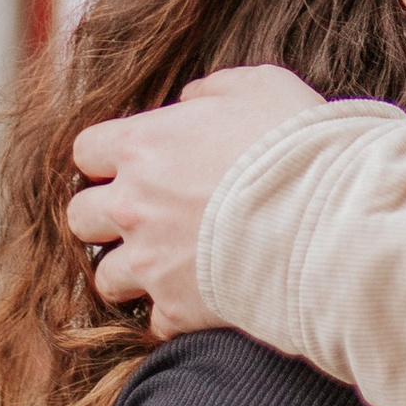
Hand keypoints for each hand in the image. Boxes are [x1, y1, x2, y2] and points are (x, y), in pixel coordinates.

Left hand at [67, 66, 325, 333]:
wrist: (325, 218)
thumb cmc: (293, 143)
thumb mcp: (259, 86)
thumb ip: (212, 90)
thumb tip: (191, 102)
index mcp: (142, 146)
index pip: (86, 150)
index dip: (106, 157)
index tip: (131, 163)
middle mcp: (133, 206)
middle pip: (80, 217)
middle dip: (103, 217)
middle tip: (141, 215)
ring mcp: (151, 262)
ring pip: (104, 278)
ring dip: (128, 271)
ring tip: (163, 264)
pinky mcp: (178, 308)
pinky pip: (154, 320)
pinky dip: (171, 312)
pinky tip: (197, 298)